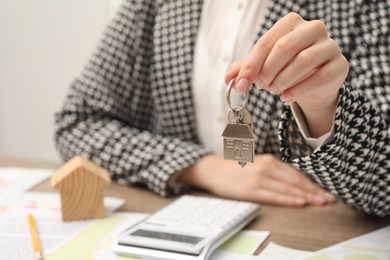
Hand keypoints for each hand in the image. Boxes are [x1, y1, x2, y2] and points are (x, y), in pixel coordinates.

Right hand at [178, 154, 334, 206]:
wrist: (213, 170)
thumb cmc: (236, 169)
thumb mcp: (257, 165)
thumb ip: (274, 171)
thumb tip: (295, 183)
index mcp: (269, 161)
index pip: (296, 174)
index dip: (312, 184)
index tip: (325, 191)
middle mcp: (266, 167)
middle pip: (295, 180)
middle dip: (314, 191)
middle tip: (328, 199)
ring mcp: (259, 178)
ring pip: (288, 188)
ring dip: (306, 196)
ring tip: (320, 202)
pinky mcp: (251, 189)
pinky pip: (274, 195)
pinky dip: (288, 199)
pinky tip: (299, 202)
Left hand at [225, 13, 348, 136]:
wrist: (314, 85)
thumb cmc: (286, 70)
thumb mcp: (264, 67)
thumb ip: (246, 69)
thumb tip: (228, 78)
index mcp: (291, 23)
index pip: (266, 42)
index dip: (250, 66)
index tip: (241, 85)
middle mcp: (313, 28)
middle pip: (285, 47)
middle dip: (268, 71)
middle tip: (262, 86)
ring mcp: (330, 45)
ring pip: (304, 61)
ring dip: (283, 80)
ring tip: (275, 90)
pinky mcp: (340, 65)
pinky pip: (319, 77)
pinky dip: (299, 90)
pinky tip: (287, 97)